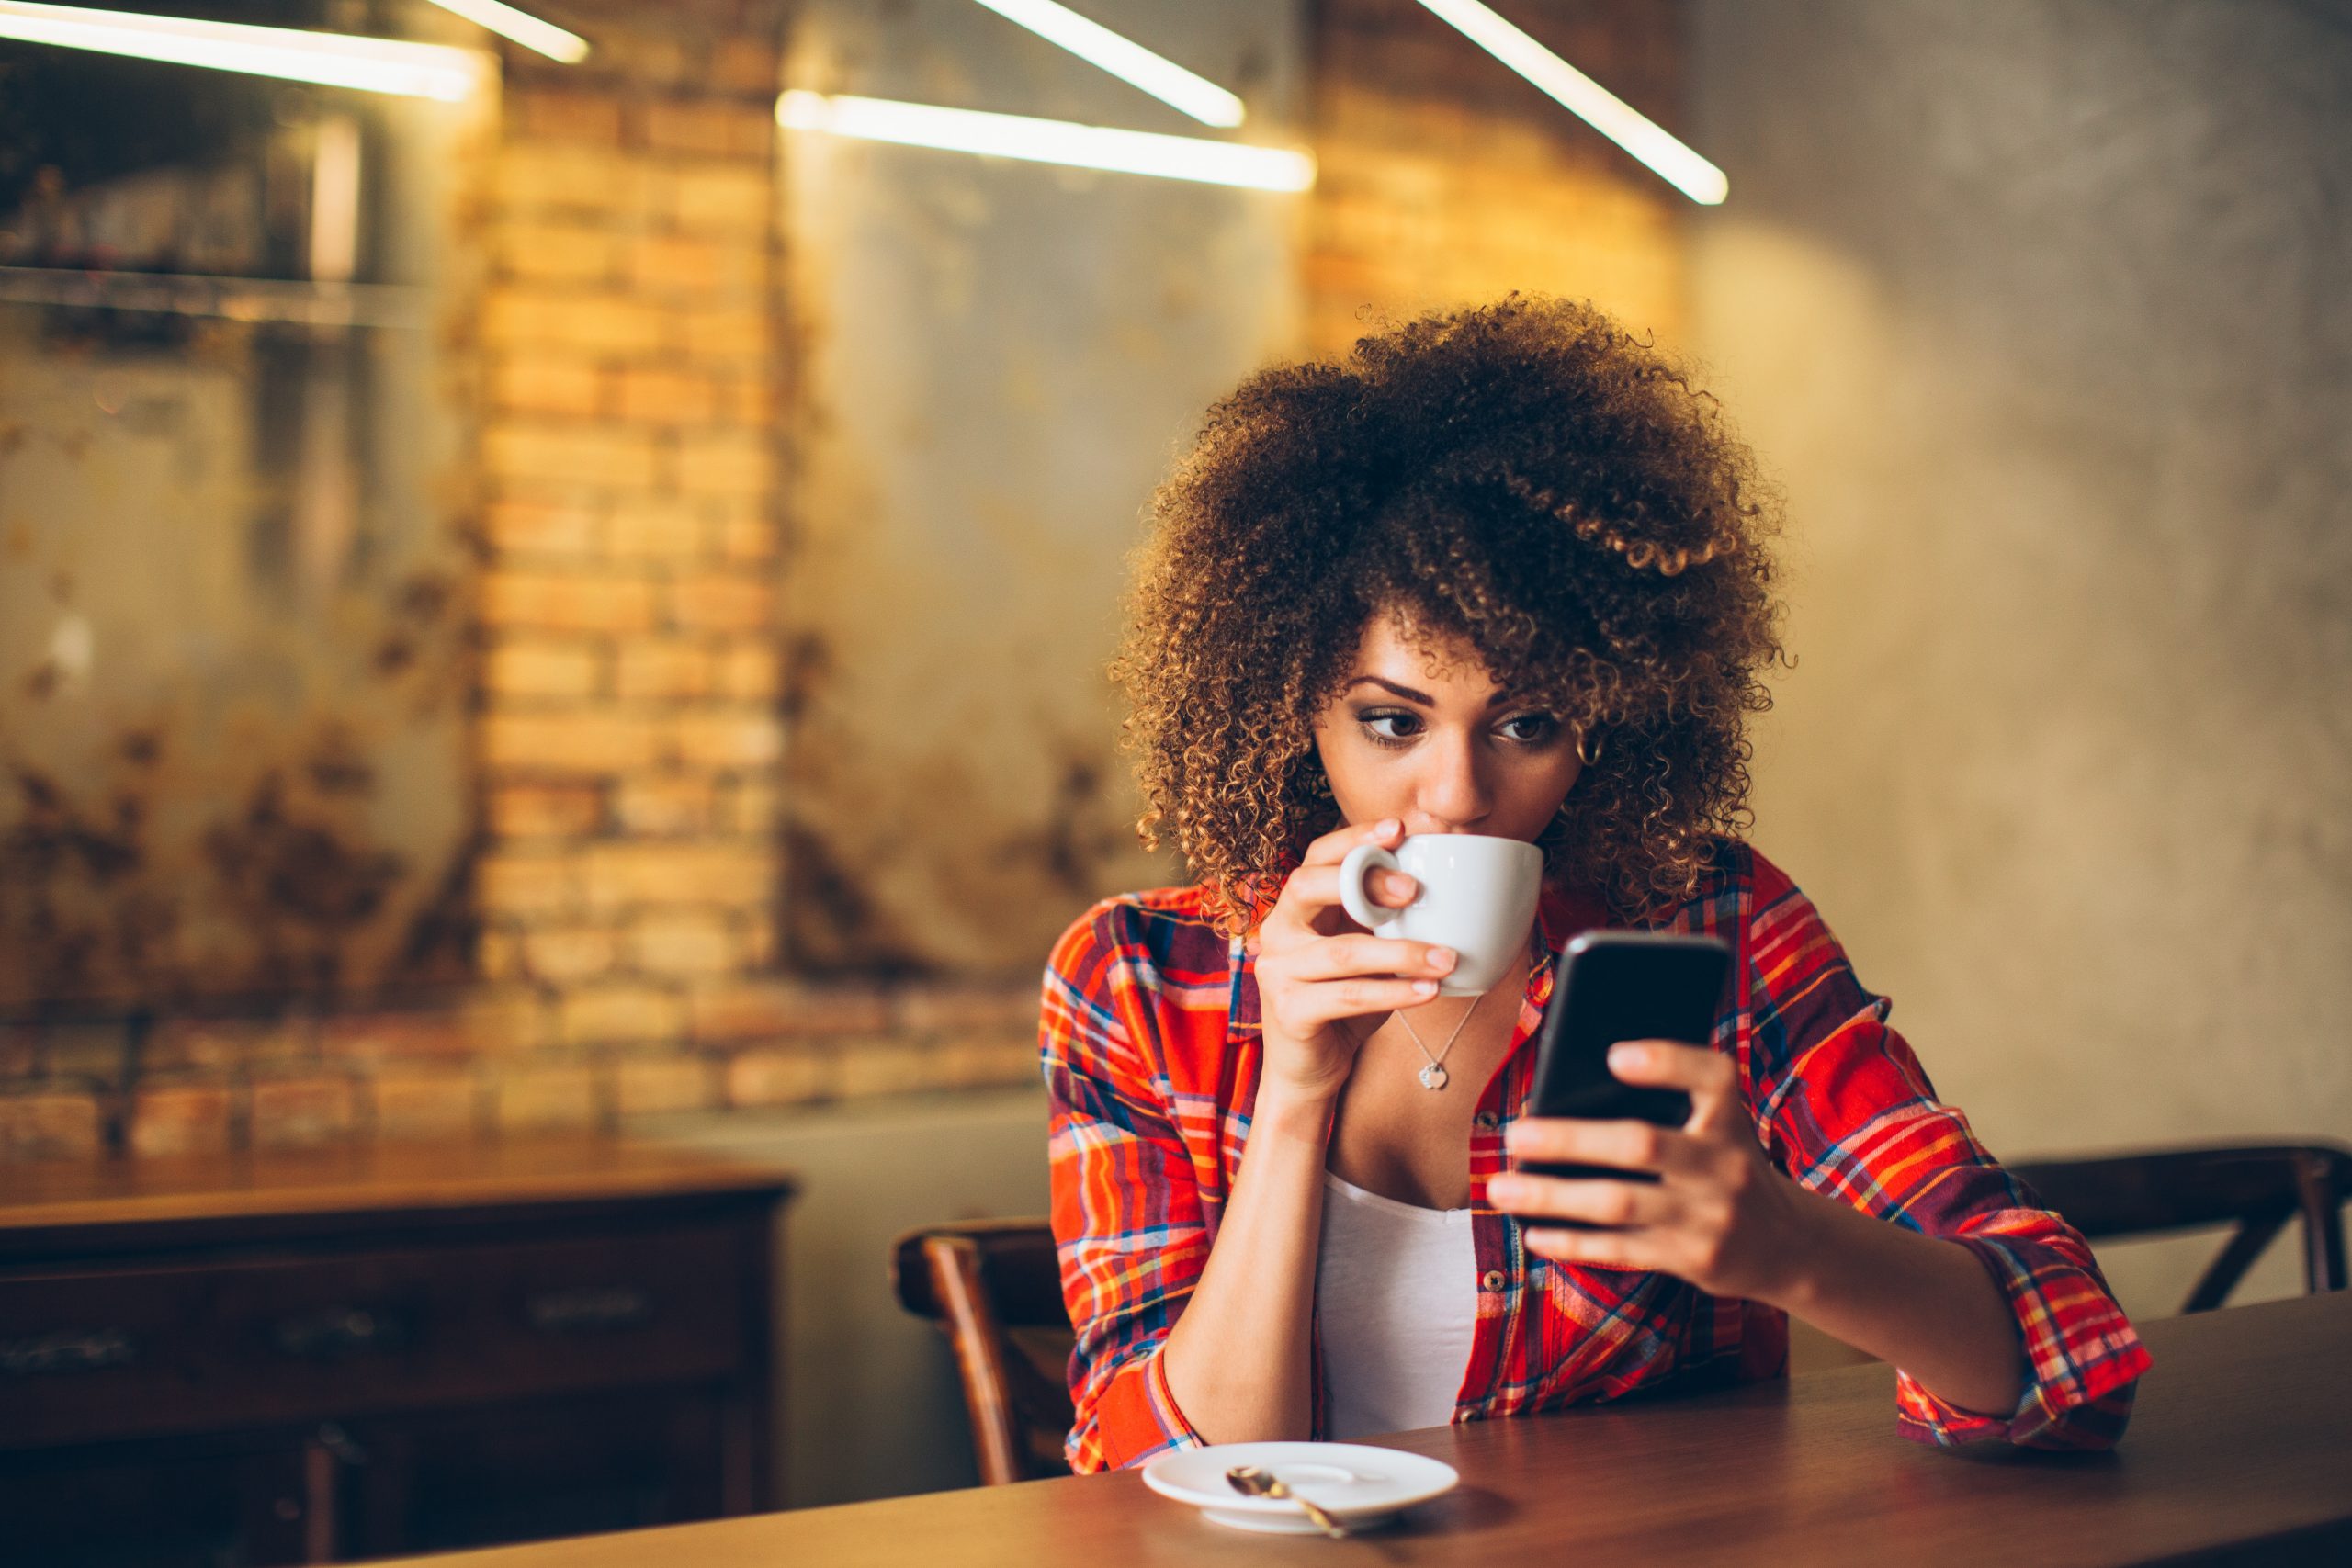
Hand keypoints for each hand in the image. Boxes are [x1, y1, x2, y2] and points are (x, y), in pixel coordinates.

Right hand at [1252, 817, 1459, 1103]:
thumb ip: (1384, 922)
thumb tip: (1445, 888)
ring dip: (1401, 952)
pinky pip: (1348, 996)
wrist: (1309, 1071)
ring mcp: (1277, 971)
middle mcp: (1277, 932)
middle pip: (1308, 886)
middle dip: (1365, 880)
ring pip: (1342, 951)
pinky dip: (1394, 992)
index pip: (1316, 857)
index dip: (1354, 839)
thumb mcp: (1364, 953)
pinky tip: (1428, 991)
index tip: (1399, 828)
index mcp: (1296, 909)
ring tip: (1446, 957)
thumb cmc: (1343, 1005)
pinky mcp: (1289, 1011)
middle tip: (1416, 890)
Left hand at [1487, 1041, 1815, 1304]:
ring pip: (1619, 1203)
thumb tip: (1566, 1096)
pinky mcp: (1692, 1259)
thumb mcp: (1719, 1126)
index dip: (1665, 1062)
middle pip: (1642, 1144)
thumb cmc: (1726, 1164)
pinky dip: (1573, 1241)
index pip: (1711, 1076)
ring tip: (1502, 1188)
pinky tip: (1535, 1232)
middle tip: (1515, 1134)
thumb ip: (1670, 1104)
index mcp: (1731, 1117)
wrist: (1789, 1244)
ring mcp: (1708, 1216)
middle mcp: (1725, 1165)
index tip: (1614, 1056)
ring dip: (1553, 1196)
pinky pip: (1621, 1250)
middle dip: (1571, 1139)